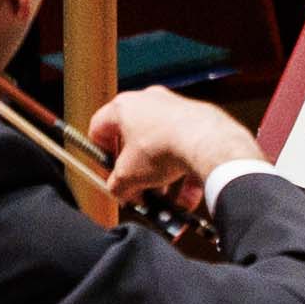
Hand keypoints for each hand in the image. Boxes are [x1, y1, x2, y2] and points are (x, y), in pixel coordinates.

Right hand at [96, 85, 262, 217]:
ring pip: (164, 148)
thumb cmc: (162, 147)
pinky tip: (186, 200)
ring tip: (165, 201)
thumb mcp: (127, 176)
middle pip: (135, 141)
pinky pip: (188, 151)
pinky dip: (186, 175)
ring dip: (163, 177)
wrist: (205, 142)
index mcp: (123, 107)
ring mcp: (175, 109)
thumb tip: (120, 192)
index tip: (109, 171)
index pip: (100, 128)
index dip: (102, 153)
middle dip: (137, 170)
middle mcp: (149, 102)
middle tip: (138, 189)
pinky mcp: (199, 121)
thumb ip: (117, 186)